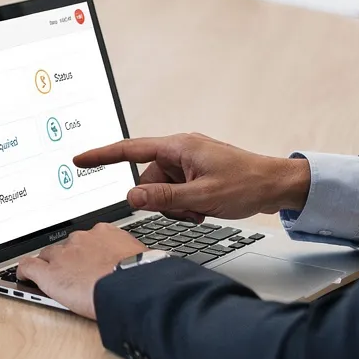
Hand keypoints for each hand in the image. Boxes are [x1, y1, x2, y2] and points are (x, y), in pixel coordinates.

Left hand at [15, 223, 146, 318]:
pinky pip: (28, 267)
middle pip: (66, 247)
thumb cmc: (143, 276)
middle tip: (72, 274)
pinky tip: (25, 279)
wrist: (132, 287)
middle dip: (67, 259)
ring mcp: (63, 255)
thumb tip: (141, 266)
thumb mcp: (142, 259)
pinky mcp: (49, 273)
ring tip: (51, 279)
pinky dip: (24, 272)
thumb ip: (131, 258)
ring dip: (49, 266)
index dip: (85, 252)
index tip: (87, 260)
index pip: (88, 239)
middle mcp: (81, 239)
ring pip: (47, 256)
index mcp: (105, 233)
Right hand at [75, 133, 310, 223]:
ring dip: (176, 205)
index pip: (130, 150)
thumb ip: (163, 198)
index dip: (102, 156)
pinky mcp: (198, 173)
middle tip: (188, 211)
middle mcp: (181, 150)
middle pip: (149, 177)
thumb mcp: (201, 197)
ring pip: (163, 188)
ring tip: (201, 210)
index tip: (80, 160)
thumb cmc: (247, 185)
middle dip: (161, 199)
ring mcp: (190, 162)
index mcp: (178, 147)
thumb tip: (132, 196)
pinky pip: (177, 191)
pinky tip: (204, 209)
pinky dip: (186, 204)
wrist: (278, 186)